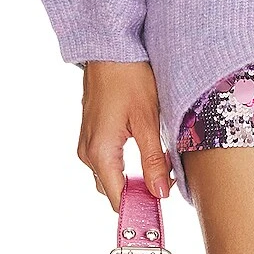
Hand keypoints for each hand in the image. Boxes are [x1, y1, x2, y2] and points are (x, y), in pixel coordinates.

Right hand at [77, 60, 175, 211]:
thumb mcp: (148, 119)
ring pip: (110, 173)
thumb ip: (152, 160)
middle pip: (112, 188)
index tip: (160, 206)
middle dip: (138, 190)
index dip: (138, 206)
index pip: (116, 198)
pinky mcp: (92, 131)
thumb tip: (159, 193)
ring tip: (159, 162)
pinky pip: (106, 158)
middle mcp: (87, 152)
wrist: (110, 46)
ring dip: (132, 174)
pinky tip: (145, 147)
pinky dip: (124, 161)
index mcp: (100, 153)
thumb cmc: (128, 76)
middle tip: (166, 179)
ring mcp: (87, 141)